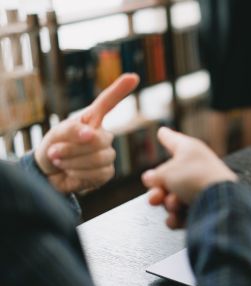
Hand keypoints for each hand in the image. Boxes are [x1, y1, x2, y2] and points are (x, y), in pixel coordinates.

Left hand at [35, 73, 139, 192]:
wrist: (48, 174)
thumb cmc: (53, 148)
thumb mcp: (56, 134)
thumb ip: (72, 130)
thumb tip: (90, 134)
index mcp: (92, 120)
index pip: (107, 103)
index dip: (120, 90)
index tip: (133, 77)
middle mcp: (103, 135)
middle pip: (99, 139)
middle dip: (73, 148)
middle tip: (54, 152)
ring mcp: (107, 154)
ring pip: (99, 158)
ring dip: (72, 162)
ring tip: (60, 162)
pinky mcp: (106, 172)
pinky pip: (98, 173)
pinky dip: (79, 174)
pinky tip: (71, 173)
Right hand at [142, 127, 237, 228]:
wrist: (219, 202)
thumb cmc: (195, 178)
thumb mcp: (167, 172)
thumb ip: (155, 175)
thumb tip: (150, 178)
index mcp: (189, 150)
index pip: (173, 140)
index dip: (165, 136)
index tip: (162, 132)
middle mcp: (196, 166)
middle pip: (168, 177)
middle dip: (158, 189)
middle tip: (156, 196)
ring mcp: (200, 187)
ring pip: (173, 197)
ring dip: (169, 204)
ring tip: (174, 204)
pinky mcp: (204, 206)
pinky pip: (182, 212)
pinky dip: (178, 217)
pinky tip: (176, 218)